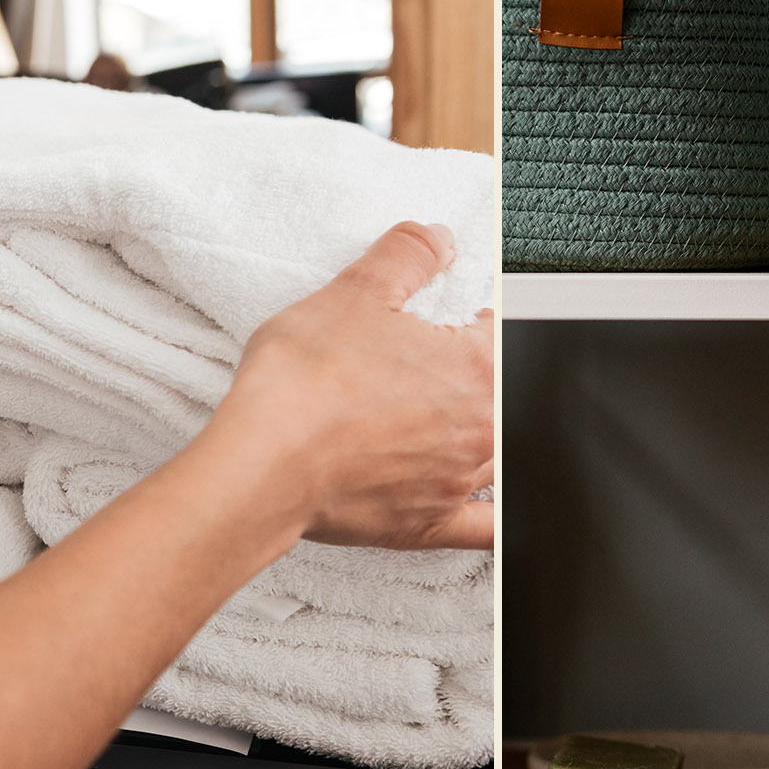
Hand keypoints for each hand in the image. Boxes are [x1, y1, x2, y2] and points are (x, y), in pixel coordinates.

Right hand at [212, 221, 492, 549]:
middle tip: (438, 365)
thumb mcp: (354, 293)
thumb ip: (406, 256)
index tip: (455, 317)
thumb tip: (438, 238)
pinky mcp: (428, 526)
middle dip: (481, 377)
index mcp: (477, 368)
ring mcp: (457, 483)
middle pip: (506, 396)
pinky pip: (486, 530)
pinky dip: (498, 521)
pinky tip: (502, 517)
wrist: (262, 464)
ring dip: (491, 437)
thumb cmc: (303, 383)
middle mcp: (482, 430)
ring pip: (503, 459)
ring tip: (458, 421)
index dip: (475, 319)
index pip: (502, 332)